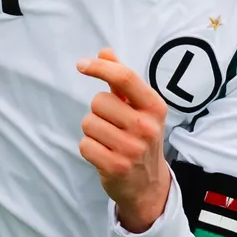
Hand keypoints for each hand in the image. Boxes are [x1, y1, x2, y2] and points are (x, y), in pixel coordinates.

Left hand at [78, 49, 173, 231]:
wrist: (149, 184)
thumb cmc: (141, 138)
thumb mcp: (140, 109)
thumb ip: (122, 81)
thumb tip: (105, 52)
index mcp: (154, 107)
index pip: (125, 78)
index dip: (100, 67)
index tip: (82, 65)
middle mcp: (146, 127)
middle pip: (99, 101)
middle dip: (99, 111)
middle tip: (113, 125)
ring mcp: (132, 148)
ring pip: (89, 123)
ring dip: (93, 131)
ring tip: (109, 141)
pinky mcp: (116, 166)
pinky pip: (84, 145)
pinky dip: (89, 148)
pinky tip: (104, 154)